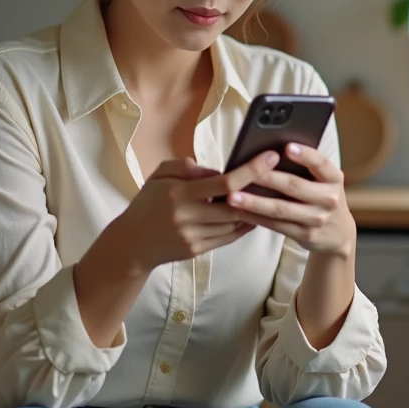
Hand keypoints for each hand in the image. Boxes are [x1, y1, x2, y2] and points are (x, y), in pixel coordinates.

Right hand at [116, 152, 280, 270]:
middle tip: (275, 175)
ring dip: (253, 208)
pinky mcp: (197, 250)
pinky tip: (251, 214)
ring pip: (235, 222)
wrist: (133, 242)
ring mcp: (194, 236)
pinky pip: (229, 237)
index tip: (270, 157)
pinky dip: (243, 224)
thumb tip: (218, 171)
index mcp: (179, 193)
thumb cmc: (148, 203)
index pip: (224, 183)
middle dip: (258, 190)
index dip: (251, 170)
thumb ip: (188, 167)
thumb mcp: (160, 175)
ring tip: (265, 192)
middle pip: (236, 205)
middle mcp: (188, 217)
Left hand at [227, 143, 355, 256]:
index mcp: (334, 178)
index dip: (305, 155)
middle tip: (244, 171)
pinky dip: (256, 218)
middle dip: (267, 178)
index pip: (321, 163)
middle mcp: (329, 199)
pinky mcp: (305, 235)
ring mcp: (318, 219)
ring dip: (254, 202)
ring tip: (232, 196)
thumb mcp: (323, 180)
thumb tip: (270, 150)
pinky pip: (276, 225)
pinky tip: (239, 211)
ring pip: (281, 209)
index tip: (286, 147)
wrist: (338, 232)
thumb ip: (306, 167)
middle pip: (294, 186)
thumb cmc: (321, 195)